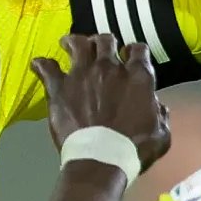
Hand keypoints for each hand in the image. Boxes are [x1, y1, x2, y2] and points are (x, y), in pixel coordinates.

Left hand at [31, 33, 171, 170]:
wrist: (101, 160)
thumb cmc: (134, 150)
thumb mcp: (161, 134)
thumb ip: (160, 115)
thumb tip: (157, 107)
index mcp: (137, 77)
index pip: (138, 50)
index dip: (134, 51)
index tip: (129, 55)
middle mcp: (110, 68)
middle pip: (106, 41)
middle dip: (103, 42)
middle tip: (98, 48)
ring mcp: (82, 74)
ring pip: (77, 44)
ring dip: (73, 42)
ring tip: (68, 43)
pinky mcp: (59, 87)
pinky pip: (47, 68)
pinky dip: (42, 65)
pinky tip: (39, 65)